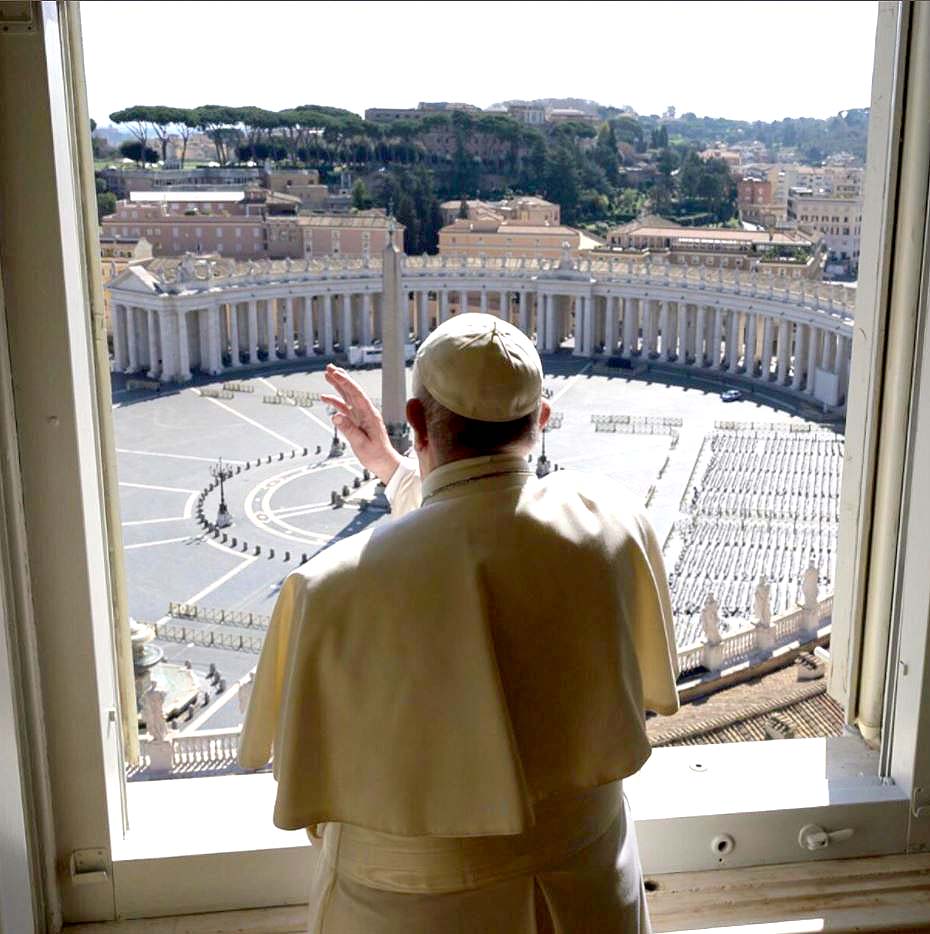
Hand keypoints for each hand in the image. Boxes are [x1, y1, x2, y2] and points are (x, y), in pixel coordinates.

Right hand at [322, 364, 402, 483]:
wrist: (385, 463)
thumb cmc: (377, 456)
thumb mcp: (362, 445)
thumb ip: (349, 430)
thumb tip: (335, 416)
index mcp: (370, 415)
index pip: (357, 395)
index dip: (346, 383)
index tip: (336, 373)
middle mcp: (366, 413)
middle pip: (352, 391)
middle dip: (341, 378)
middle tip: (330, 367)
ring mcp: (361, 417)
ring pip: (348, 397)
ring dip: (338, 386)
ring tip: (328, 375)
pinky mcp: (358, 422)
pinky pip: (345, 408)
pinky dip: (336, 402)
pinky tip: (326, 398)